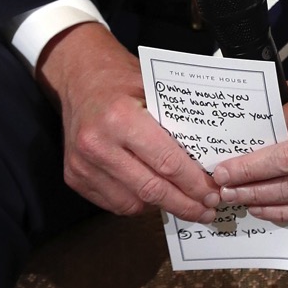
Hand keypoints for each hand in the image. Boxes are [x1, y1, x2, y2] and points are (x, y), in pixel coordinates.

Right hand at [37, 23, 218, 221]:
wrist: (79, 77)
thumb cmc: (121, 81)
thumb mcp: (154, 90)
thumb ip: (178, 124)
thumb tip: (211, 161)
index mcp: (120, 117)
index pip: (167, 162)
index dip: (194, 184)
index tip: (212, 193)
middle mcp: (98, 144)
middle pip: (151, 189)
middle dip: (184, 204)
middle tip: (206, 210)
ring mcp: (82, 164)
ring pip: (133, 203)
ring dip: (162, 206)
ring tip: (183, 202)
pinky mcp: (74, 177)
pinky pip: (114, 203)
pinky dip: (138, 203)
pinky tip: (154, 195)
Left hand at [212, 57, 287, 221]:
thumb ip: (278, 106)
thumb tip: (241, 129)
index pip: (281, 133)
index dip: (249, 152)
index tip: (224, 160)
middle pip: (286, 165)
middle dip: (249, 176)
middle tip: (222, 182)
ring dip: (260, 197)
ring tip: (234, 196)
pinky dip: (283, 212)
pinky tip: (260, 208)